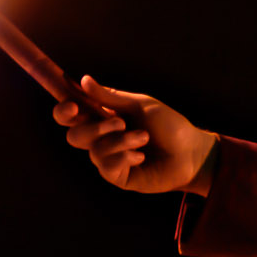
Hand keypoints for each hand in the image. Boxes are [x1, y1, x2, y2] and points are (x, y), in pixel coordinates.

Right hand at [53, 76, 219, 194]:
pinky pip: (106, 165)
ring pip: (93, 150)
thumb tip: (83, 80)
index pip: (70, 116)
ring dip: (120, 141)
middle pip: (74, 136)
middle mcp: (102, 139)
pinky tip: (142, 156)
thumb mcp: (140, 106)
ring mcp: (108, 159)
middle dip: (95, 128)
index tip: (73, 106)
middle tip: (121, 122)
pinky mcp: (117, 176)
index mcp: (103, 118)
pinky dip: (125, 156)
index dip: (64, 112)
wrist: (192, 153)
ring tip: (144, 138)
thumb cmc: (170, 126)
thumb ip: (110, 97)